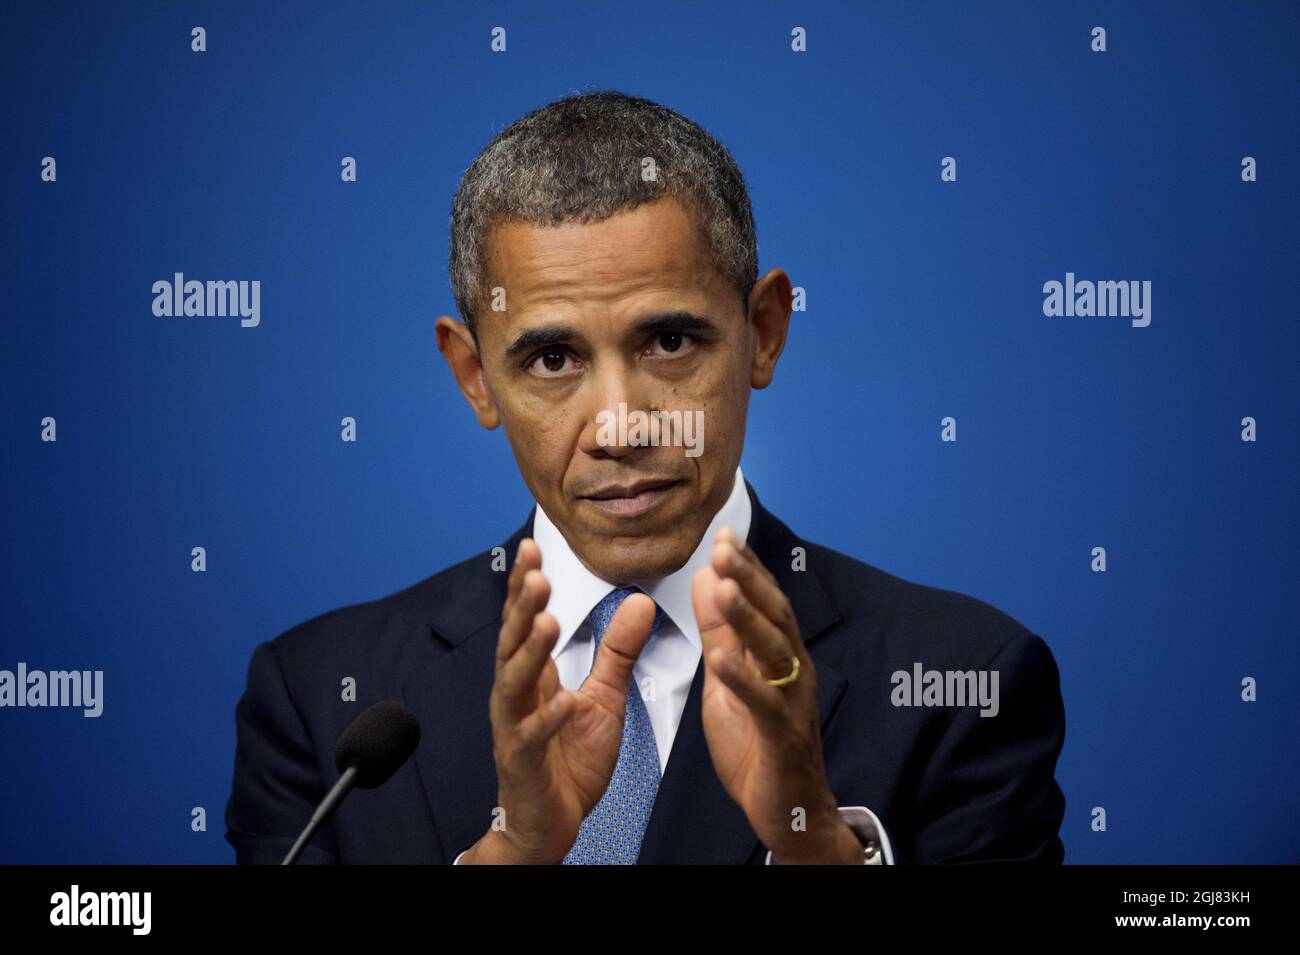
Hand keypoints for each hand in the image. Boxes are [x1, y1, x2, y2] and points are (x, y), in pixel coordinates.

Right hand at [462, 538, 656, 863]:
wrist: (550, 824)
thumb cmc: (568, 760)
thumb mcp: (603, 697)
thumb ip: (617, 651)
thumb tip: (639, 601)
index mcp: (533, 677)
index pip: (525, 621)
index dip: (525, 586)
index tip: (532, 547)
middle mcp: (516, 696)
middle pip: (513, 642)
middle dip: (522, 606)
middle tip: (535, 572)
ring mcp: (516, 728)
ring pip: (515, 683)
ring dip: (530, 651)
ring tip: (546, 620)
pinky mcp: (525, 762)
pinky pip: (534, 737)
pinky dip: (549, 718)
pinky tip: (565, 700)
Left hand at [691, 527, 861, 863]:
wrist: (788, 808)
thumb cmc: (757, 742)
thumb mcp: (728, 679)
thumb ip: (718, 632)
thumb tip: (706, 579)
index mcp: (779, 654)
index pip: (764, 601)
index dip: (745, 568)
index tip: (722, 536)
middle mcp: (792, 670)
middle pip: (774, 616)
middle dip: (749, 580)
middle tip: (723, 548)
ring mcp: (791, 702)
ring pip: (773, 652)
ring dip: (748, 618)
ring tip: (724, 588)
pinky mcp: (783, 736)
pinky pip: (764, 704)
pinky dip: (744, 680)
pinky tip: (724, 659)